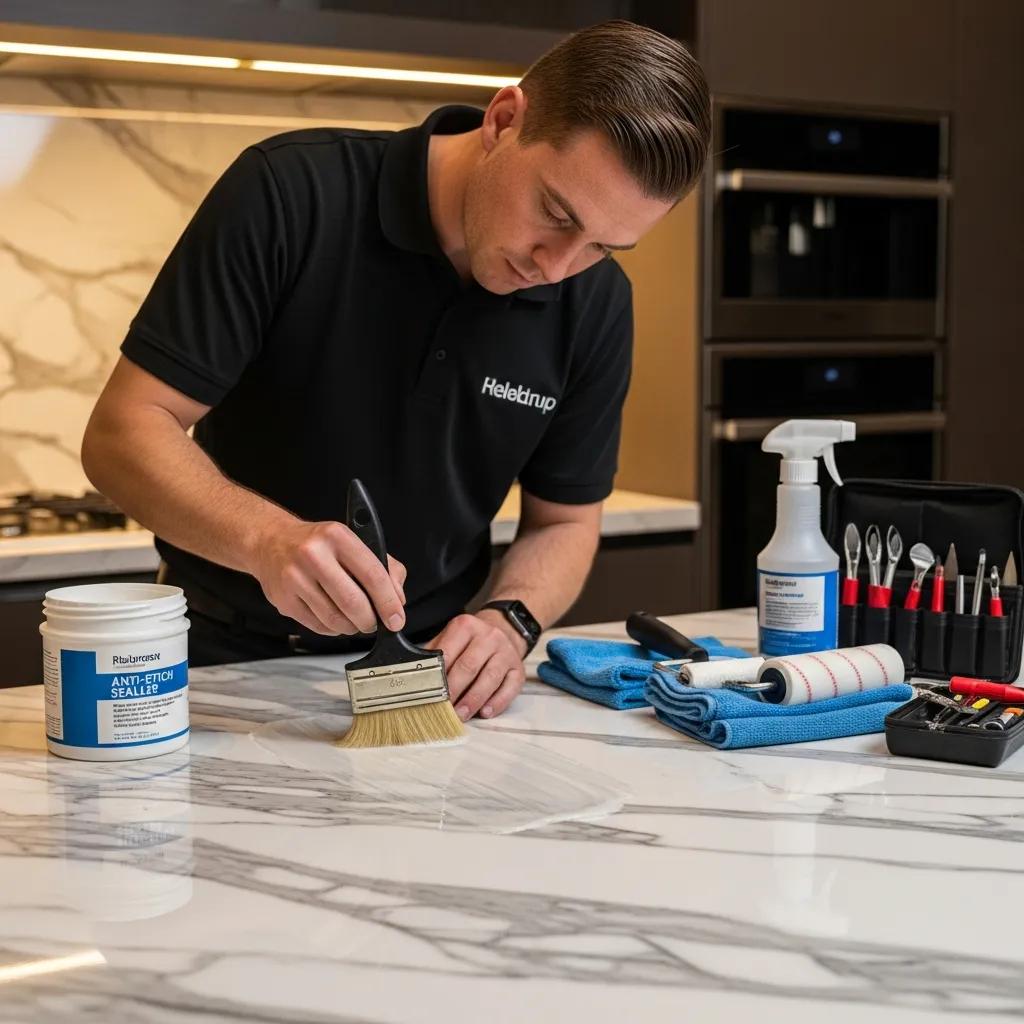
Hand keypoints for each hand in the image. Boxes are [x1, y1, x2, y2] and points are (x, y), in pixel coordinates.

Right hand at [252, 518, 406, 635]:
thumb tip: (397, 599)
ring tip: (355, 620)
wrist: (271, 542)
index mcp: (337, 536)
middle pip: (353, 602)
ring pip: (335, 619)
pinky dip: (333, 629)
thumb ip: (385, 567)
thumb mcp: (353, 541)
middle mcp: (313, 555)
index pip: (372, 575)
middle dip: (370, 620)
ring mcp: (294, 578)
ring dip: (352, 627)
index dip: (389, 602)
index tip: (396, 619)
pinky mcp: (283, 600)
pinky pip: (318, 626)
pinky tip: (335, 617)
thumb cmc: (318, 544)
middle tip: (375, 623)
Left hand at [424, 612, 525, 720]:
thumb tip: (413, 677)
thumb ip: (434, 655)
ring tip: (461, 715)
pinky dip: (497, 702)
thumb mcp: (450, 638)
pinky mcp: (518, 669)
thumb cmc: (470, 642)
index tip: (428, 693)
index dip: (438, 676)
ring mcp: (506, 652)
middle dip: (455, 690)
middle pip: (469, 666)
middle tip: (443, 708)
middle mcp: (489, 636)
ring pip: (490, 678)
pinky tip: (485, 712)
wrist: (503, 631)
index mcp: (465, 626)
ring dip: (474, 700)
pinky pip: (510, 688)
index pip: (448, 653)